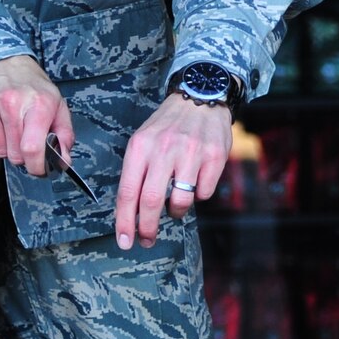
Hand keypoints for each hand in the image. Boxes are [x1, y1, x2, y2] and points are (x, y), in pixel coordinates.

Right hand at [0, 55, 71, 177]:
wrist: (2, 60)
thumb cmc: (32, 86)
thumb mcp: (57, 105)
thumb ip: (64, 136)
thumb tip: (63, 162)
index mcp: (38, 103)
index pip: (32, 149)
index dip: (36, 166)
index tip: (38, 168)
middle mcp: (11, 103)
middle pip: (14, 155)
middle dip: (21, 152)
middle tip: (23, 135)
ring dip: (4, 144)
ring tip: (8, 124)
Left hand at [116, 94, 231, 250]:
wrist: (200, 97)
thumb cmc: (167, 126)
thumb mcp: (143, 141)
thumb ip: (136, 173)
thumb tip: (130, 213)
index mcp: (140, 147)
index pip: (127, 192)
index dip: (124, 222)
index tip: (124, 241)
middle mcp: (163, 149)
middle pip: (150, 202)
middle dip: (147, 228)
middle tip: (147, 239)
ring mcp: (190, 153)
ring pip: (180, 202)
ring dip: (175, 211)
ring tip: (175, 203)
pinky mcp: (214, 157)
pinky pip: (204, 194)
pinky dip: (198, 194)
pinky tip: (196, 179)